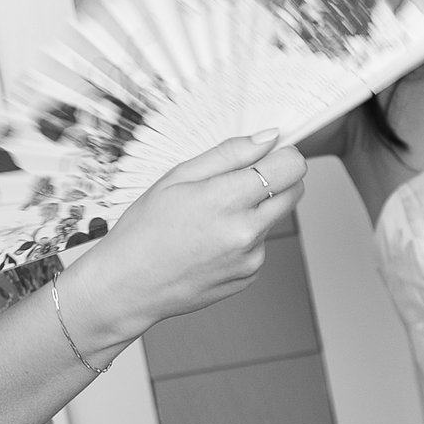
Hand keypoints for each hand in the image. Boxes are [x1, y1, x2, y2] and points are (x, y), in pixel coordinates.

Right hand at [69, 134, 304, 342]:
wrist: (128, 285)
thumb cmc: (144, 230)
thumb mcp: (178, 178)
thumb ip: (229, 154)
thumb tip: (268, 138)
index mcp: (227, 200)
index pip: (291, 167)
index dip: (284, 154)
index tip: (269, 154)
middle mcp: (246, 232)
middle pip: (295, 191)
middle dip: (277, 179)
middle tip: (238, 181)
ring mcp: (251, 258)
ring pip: (274, 219)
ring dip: (255, 211)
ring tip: (211, 219)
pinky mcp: (249, 276)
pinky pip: (260, 245)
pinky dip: (244, 239)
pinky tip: (210, 243)